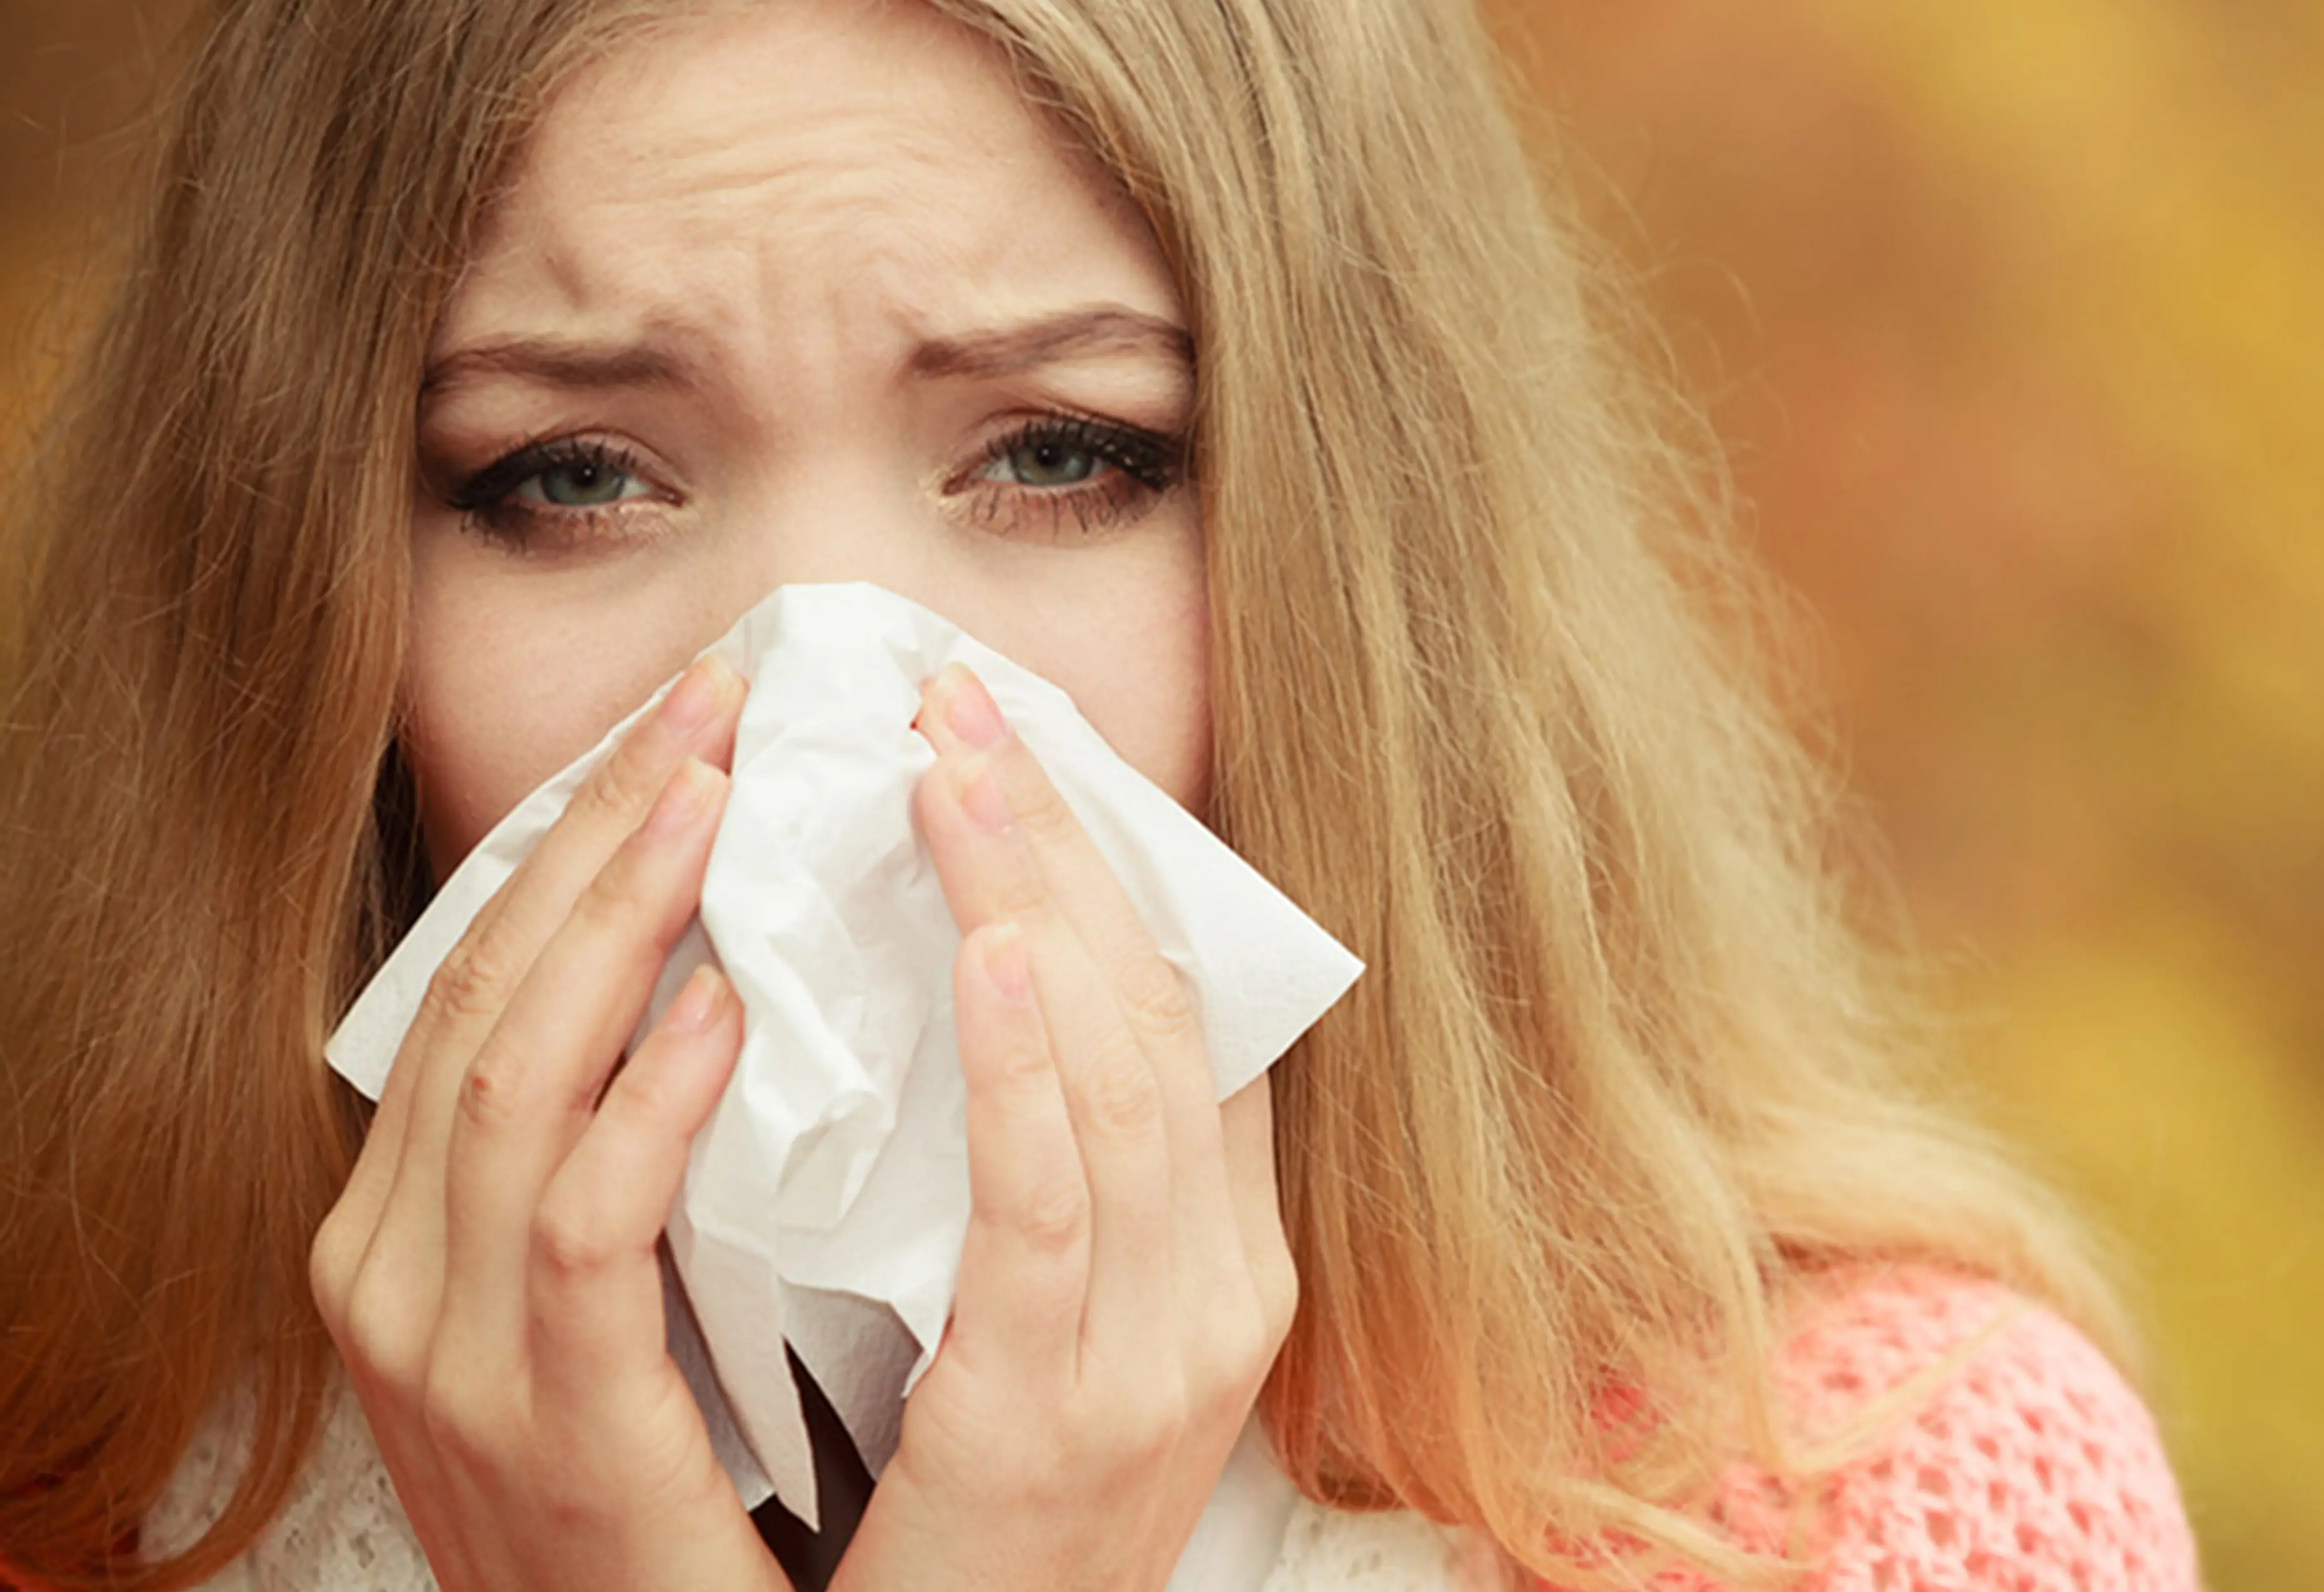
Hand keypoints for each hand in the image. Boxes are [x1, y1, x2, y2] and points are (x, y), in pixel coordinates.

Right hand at [310, 658, 786, 1591]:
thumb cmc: (649, 1478)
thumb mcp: (600, 1296)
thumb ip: (618, 1154)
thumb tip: (717, 977)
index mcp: (409, 1222)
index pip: (484, 978)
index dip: (576, 840)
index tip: (682, 726)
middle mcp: (396, 1268)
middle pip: (490, 991)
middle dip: (601, 835)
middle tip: (716, 703)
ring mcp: (449, 1347)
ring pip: (517, 1078)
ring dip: (623, 923)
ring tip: (718, 799)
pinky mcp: (542, 1419)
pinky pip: (583, 1228)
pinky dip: (647, 1105)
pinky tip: (723, 1010)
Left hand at [831, 665, 1298, 1591]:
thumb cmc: (976, 1535)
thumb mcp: (1049, 1342)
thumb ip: (1048, 1191)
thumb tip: (986, 1002)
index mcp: (1223, 1264)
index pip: (1191, 1022)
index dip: (1118, 865)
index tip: (1021, 740)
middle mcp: (1221, 1297)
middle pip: (1160, 1020)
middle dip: (1064, 844)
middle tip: (961, 698)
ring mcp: (1159, 1361)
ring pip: (1123, 1088)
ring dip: (1043, 909)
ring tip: (959, 770)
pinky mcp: (1059, 1425)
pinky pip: (1056, 1218)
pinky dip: (1035, 1076)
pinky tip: (1000, 956)